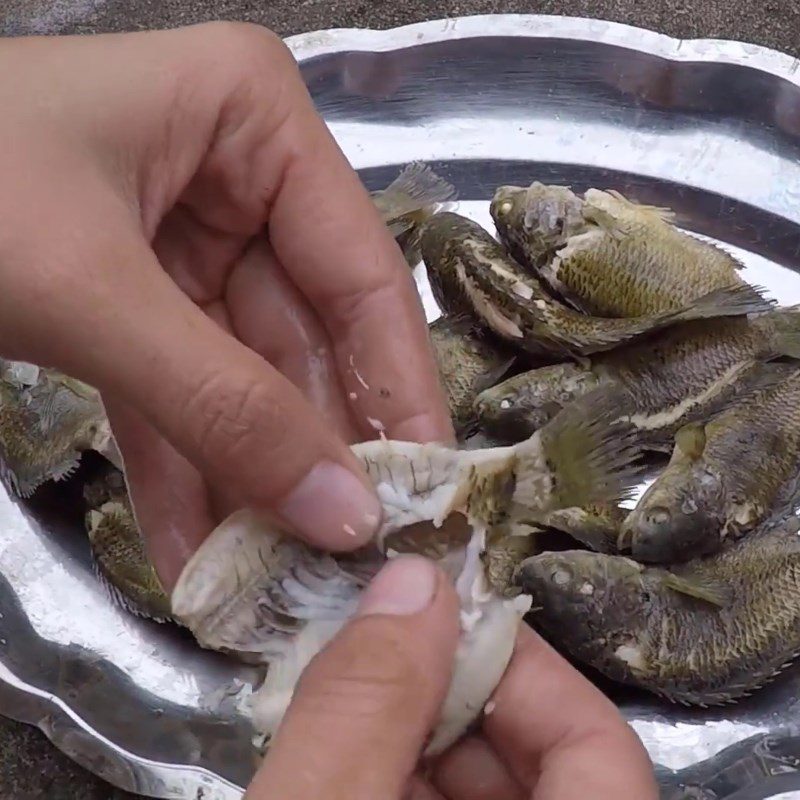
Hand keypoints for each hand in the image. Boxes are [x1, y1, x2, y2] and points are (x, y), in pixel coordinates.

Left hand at [0, 24, 451, 585]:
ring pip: (241, 377)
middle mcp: (237, 174)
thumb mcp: (90, 291)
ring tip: (274, 574)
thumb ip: (221, 404)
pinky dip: (183, 469)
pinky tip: (197, 552)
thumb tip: (342, 512)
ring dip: (247, 479)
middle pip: (305, 336)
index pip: (362, 271)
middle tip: (348, 551)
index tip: (427, 484)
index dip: (398, 386)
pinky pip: (175, 391)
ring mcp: (186, 239)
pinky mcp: (135, 296)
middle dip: (313, 450)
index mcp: (254, 121)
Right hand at [247, 557, 658, 799]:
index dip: (515, 667)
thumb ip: (360, 707)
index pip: (597, 748)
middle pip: (537, 759)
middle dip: (446, 692)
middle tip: (368, 648)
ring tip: (338, 693)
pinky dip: (395, 775)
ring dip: (411, 733)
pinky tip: (336, 750)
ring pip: (477, 785)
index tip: (433, 617)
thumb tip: (411, 581)